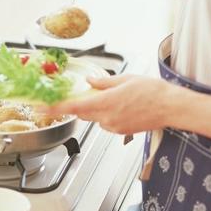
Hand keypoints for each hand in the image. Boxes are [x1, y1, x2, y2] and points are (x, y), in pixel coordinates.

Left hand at [41, 75, 175, 133]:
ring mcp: (114, 127)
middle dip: (81, 102)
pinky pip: (106, 122)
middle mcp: (107, 118)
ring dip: (97, 107)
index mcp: (106, 102)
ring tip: (118, 96)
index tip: (40, 107)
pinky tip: (124, 105)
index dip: (54, 108)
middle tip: (86, 92)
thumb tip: (90, 81)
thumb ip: (104, 82)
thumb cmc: (153, 92)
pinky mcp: (121, 131)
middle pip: (83, 112)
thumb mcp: (126, 79)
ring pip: (95, 117)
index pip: (73, 107)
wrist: (170, 107)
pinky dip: (108, 113)